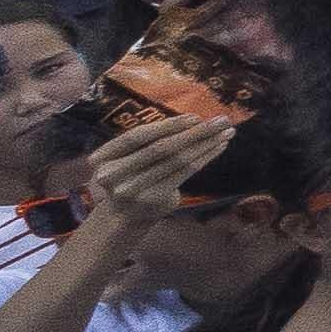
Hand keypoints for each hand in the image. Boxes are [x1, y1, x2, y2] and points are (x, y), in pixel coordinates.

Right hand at [59, 102, 234, 241]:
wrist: (125, 214)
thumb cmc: (131, 175)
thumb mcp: (126, 158)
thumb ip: (146, 141)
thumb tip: (191, 120)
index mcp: (104, 158)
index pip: (136, 137)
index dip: (166, 126)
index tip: (195, 117)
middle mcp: (114, 175)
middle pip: (161, 148)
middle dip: (195, 132)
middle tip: (222, 120)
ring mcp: (135, 189)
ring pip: (177, 161)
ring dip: (206, 144)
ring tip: (227, 132)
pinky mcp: (155, 198)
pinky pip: (185, 173)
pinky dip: (204, 157)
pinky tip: (219, 147)